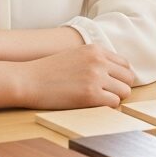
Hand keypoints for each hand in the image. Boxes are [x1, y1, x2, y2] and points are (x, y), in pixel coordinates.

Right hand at [17, 44, 137, 109]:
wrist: (26, 80)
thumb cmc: (47, 71)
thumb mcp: (75, 56)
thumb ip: (94, 60)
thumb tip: (113, 73)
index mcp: (96, 50)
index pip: (125, 65)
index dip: (120, 77)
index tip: (111, 85)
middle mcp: (99, 61)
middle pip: (128, 78)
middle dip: (121, 88)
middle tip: (107, 95)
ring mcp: (96, 77)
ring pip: (125, 91)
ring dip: (115, 98)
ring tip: (99, 101)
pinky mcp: (91, 95)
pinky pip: (114, 103)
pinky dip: (108, 107)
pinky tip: (94, 106)